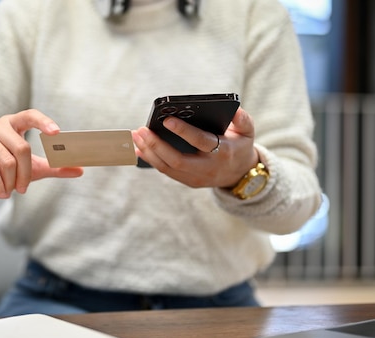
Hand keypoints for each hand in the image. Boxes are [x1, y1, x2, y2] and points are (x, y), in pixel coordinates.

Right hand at [0, 109, 83, 197]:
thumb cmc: (5, 165)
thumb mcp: (31, 166)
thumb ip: (53, 166)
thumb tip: (80, 171)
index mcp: (14, 122)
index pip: (30, 115)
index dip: (43, 122)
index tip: (57, 132)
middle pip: (21, 148)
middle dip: (25, 173)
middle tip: (24, 188)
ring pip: (6, 161)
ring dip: (11, 182)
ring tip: (10, 192)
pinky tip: (2, 193)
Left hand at [132, 108, 258, 187]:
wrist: (240, 174)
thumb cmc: (240, 146)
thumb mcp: (248, 132)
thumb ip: (242, 120)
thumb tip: (234, 109)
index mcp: (223, 152)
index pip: (201, 142)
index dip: (183, 131)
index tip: (167, 120)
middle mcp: (207, 168)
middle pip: (176, 160)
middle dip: (156, 145)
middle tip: (141, 130)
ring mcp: (196, 178)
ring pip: (167, 168)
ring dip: (148, 152)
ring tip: (136, 136)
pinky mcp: (188, 181)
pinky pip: (165, 171)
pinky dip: (150, 159)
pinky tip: (139, 148)